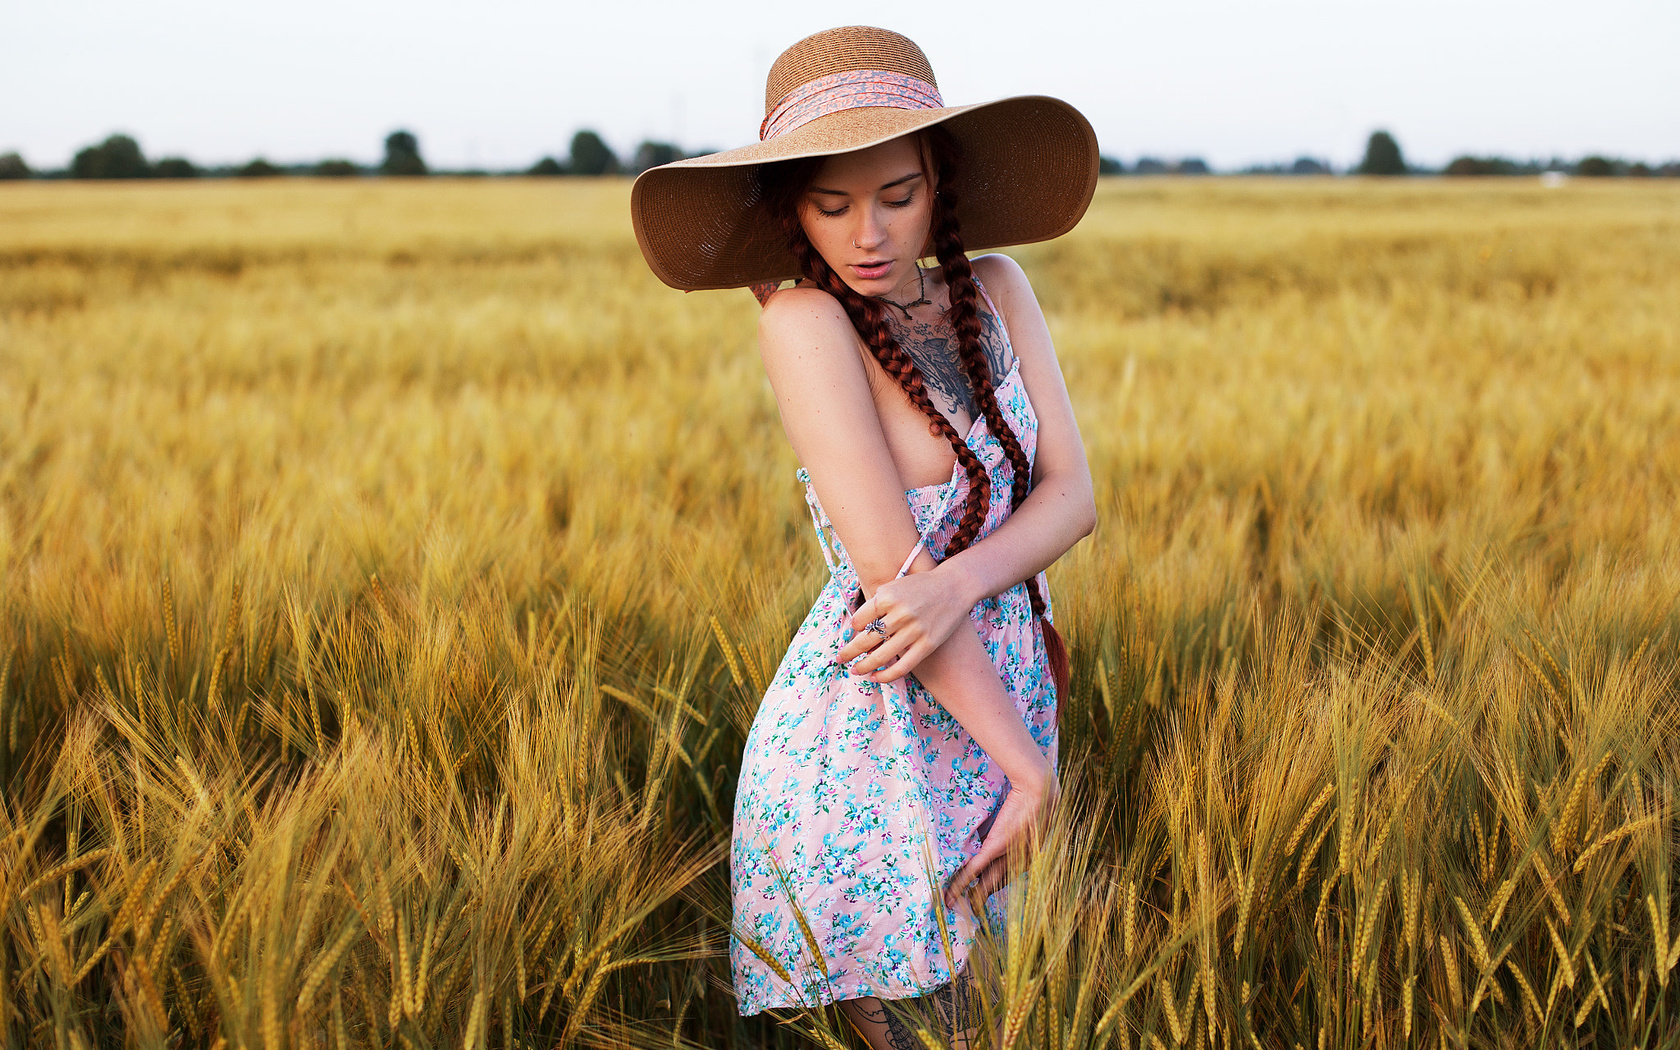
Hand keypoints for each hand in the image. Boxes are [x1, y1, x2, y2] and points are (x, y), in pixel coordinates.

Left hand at [836, 566, 976, 681]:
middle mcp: (900, 613)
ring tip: (854, 671)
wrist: (955, 586)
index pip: (860, 619)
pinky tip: (875, 677)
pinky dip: (885, 675)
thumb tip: (857, 628)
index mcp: (888, 596)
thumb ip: (877, 603)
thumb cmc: (921, 586)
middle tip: (839, 659)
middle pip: (866, 640)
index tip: (853, 633)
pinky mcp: (927, 644)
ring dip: (863, 667)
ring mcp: (914, 630)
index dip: (854, 628)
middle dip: (849, 652)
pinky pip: (901, 666)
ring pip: (880, 656)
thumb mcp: (895, 585)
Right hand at [944, 772, 1056, 909]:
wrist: (1039, 791)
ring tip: (953, 906)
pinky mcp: (996, 848)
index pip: (1003, 878)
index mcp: (1026, 859)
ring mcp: (1006, 856)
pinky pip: (975, 870)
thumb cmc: (1032, 801)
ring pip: (984, 883)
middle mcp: (1018, 863)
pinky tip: (951, 895)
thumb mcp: (1020, 822)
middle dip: (978, 899)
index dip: (989, 888)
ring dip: (968, 896)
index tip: (977, 896)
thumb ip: (1003, 834)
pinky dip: (962, 884)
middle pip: (993, 885)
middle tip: (963, 909)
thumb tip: (984, 839)